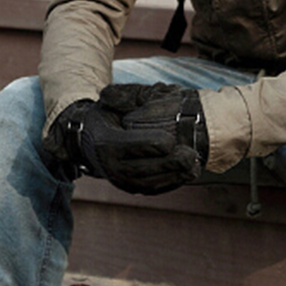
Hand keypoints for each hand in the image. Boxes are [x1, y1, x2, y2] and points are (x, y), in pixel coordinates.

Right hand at [50, 84, 207, 194]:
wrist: (92, 141)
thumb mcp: (110, 102)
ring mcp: (121, 181)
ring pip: (151, 183)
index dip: (154, 143)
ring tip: (194, 165)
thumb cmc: (107, 117)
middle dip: (171, 163)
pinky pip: (153, 189)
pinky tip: (187, 174)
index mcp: (107, 143)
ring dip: (176, 176)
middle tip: (191, 155)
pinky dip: (172, 183)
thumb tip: (120, 95)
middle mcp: (111, 166)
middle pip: (145, 168)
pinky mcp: (131, 188)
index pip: (133, 145)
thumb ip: (122, 95)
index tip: (172, 139)